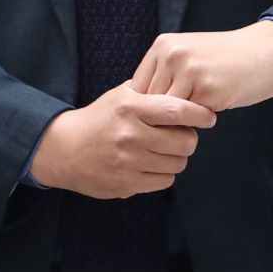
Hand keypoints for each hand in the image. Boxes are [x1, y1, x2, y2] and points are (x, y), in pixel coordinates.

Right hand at [29, 82, 215, 198]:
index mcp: (131, 107)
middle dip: (189, 138)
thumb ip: (149, 92)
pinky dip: (164, 173)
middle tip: (181, 135)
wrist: (63, 148)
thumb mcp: (119, 96)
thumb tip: (185, 88)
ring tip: (164, 150)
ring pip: (178, 163)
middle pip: (185, 141)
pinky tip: (152, 164)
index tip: (209, 117)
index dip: (200, 114)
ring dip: (176, 157)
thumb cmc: (97, 119)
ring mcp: (129, 161)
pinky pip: (164, 181)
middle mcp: (131, 134)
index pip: (177, 109)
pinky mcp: (126, 183)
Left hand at [131, 20, 272, 112]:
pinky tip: (208, 117)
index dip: (145, 109)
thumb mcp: (189, 55)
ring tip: (188, 125)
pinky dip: (195, 123)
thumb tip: (140, 108)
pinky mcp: (207, 88)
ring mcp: (188, 70)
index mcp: (163, 45)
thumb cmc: (227, 59)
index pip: (136, 88)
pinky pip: (190, 118)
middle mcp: (171, 54)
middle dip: (157, 120)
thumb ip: (165, 74)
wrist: (265, 51)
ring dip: (175, 125)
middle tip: (171, 129)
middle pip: (147, 103)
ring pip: (166, 113)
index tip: (153, 121)